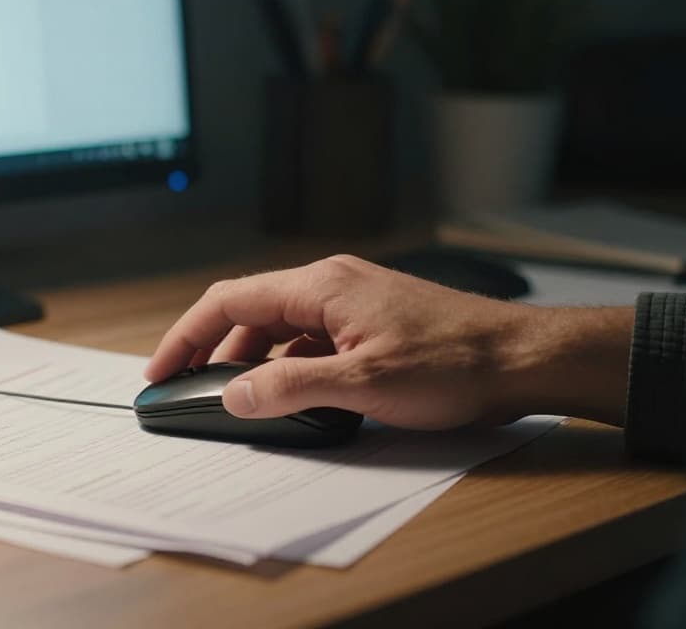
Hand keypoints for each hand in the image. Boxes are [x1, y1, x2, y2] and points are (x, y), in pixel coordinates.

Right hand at [144, 255, 634, 429]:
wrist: (524, 359)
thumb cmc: (455, 362)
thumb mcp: (363, 383)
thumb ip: (290, 388)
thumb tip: (233, 395)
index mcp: (320, 286)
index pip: (229, 301)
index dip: (186, 335)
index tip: (160, 369)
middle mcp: (331, 284)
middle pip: (250, 313)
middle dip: (213, 352)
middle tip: (190, 391)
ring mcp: (353, 302)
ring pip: (281, 328)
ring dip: (253, 362)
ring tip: (237, 401)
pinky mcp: (371, 322)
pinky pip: (311, 339)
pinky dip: (289, 366)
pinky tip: (292, 397)